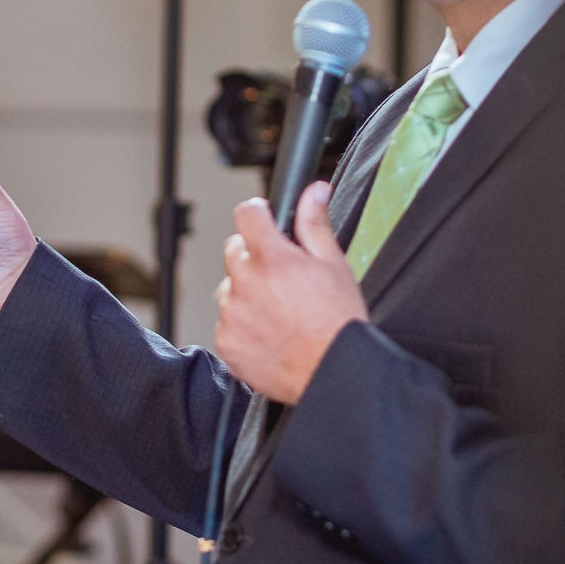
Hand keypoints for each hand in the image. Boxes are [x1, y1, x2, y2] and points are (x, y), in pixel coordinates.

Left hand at [213, 183, 363, 403]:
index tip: (265, 220)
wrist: (332, 372)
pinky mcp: (226, 342)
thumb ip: (315, 223)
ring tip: (279, 310)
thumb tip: (313, 191)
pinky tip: (270, 332)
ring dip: (246, 292)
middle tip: (282, 276)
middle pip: (234, 250)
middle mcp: (245, 283)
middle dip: (254, 256)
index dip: (259, 213)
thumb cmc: (338, 322)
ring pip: (229, 288)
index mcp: (271, 259)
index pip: (247, 214)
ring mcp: (231, 315)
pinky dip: (242, 325)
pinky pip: (226, 323)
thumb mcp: (333, 264)